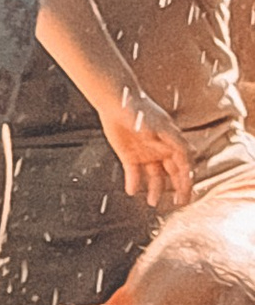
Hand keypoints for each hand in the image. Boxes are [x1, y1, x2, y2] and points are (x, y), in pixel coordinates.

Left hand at [103, 91, 192, 212]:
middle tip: (180, 203)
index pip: (184, 163)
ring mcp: (146, 154)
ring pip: (155, 176)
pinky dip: (133, 182)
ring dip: (155, 189)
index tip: (188, 189)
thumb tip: (184, 150)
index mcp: (171, 142)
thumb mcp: (155, 125)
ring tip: (152, 202)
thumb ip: (168, 139)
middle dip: (178, 188)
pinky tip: (131, 191)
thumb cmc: (138, 110)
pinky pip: (133, 173)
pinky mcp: (129, 155)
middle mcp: (161, 150)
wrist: (116, 101)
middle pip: (173, 173)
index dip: (187, 177)